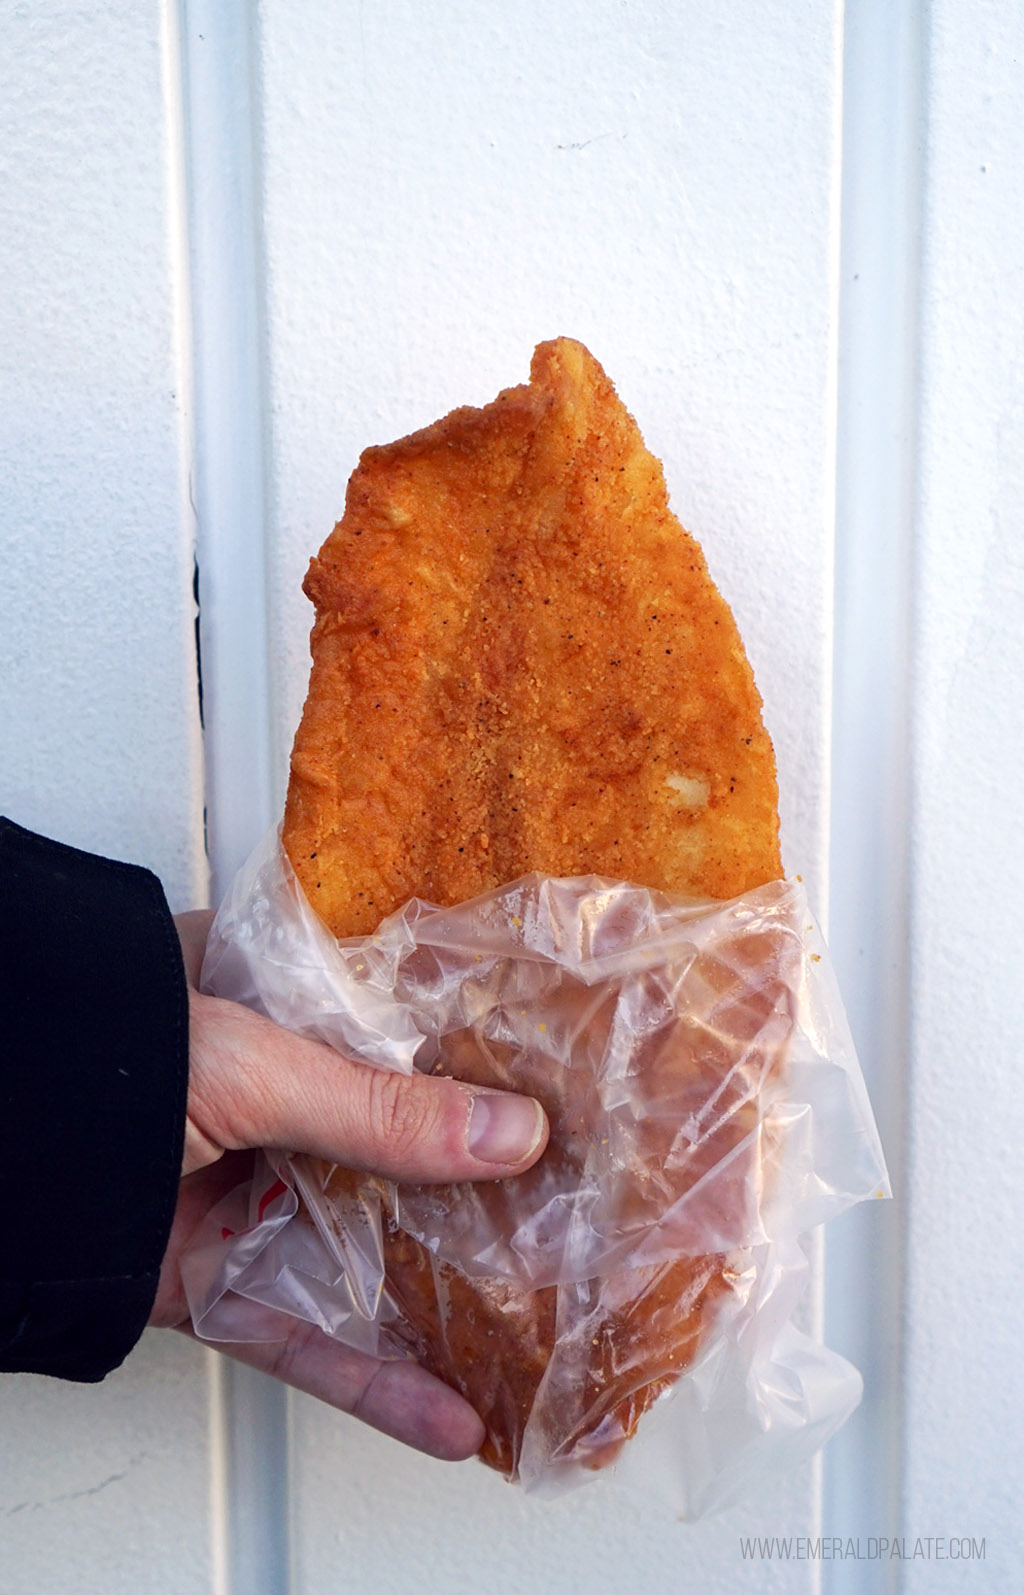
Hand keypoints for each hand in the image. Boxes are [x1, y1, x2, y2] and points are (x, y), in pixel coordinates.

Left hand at [153, 911, 548, 1461]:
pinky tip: (447, 1412)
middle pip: (397, 1155)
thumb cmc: (97, 1062)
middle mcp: (268, 1104)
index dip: (481, 1066)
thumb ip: (379, 1108)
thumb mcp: (253, 1065)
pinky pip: (307, 1340)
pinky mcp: (217, 1285)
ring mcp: (246, 1197)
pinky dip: (375, 1383)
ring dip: (445, 1299)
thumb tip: (512, 1134)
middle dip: (480, 1192)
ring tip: (539, 1328)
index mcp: (275, 1015)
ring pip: (365, 1255)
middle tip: (574, 1217)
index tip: (562, 1090)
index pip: (402, 1038)